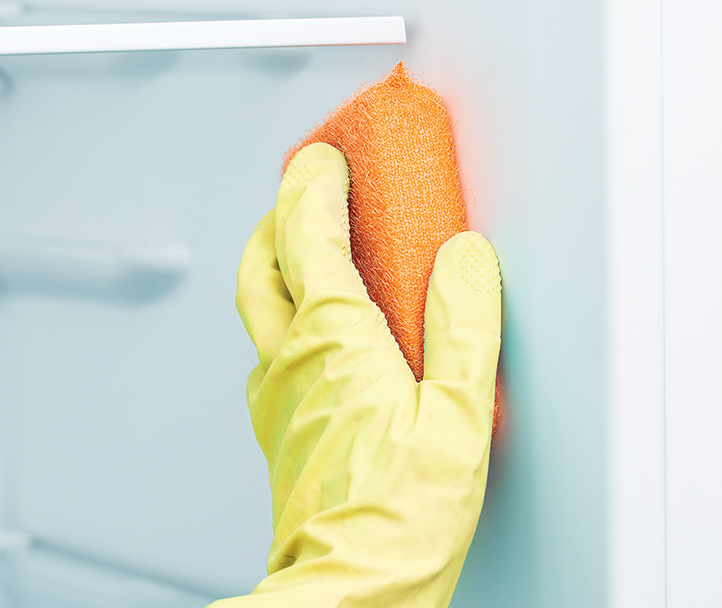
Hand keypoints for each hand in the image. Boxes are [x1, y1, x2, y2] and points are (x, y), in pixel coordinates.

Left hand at [213, 143, 501, 606]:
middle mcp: (290, 359)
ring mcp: (276, 393)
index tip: (325, 157)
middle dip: (280, 213)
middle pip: (260, 261)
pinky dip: (288, 310)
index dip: (313, 186)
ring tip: (313, 244)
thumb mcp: (459, 414)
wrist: (348, 587)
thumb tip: (463, 260)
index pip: (306, 236)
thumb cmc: (399, 518)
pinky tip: (320, 327)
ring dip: (278, 258)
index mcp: (334, 342)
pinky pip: (271, 345)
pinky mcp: (278, 425)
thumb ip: (463, 327)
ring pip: (258, 303)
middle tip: (308, 189)